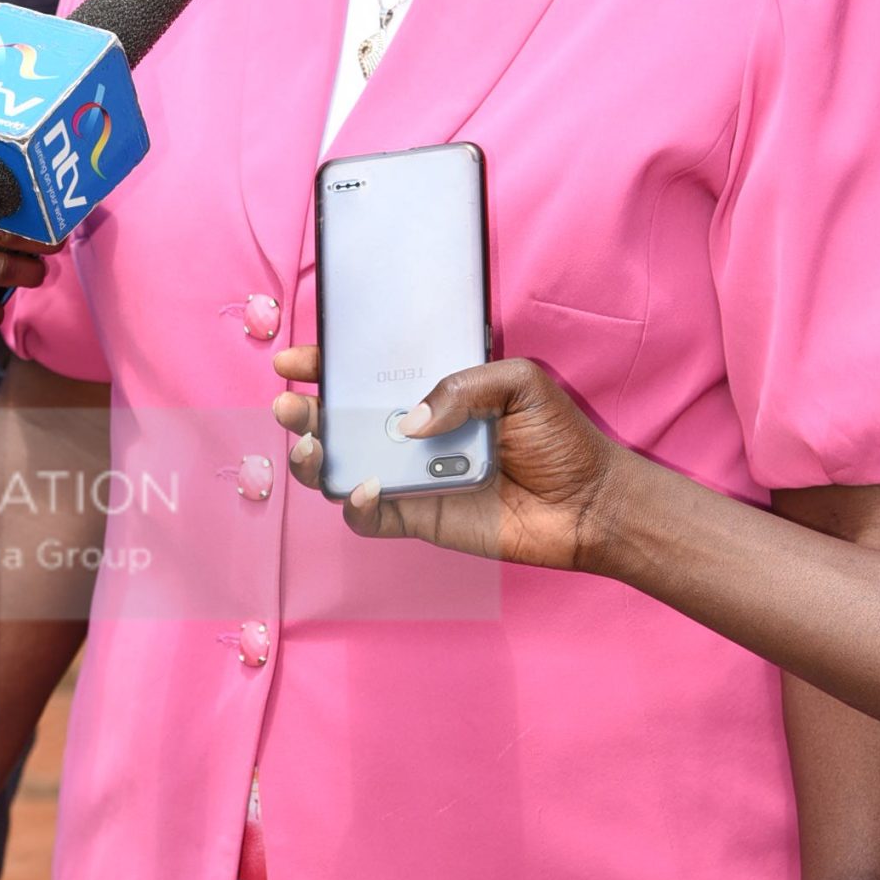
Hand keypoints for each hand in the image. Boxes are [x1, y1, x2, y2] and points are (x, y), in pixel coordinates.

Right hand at [271, 346, 624, 569]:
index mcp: (433, 392)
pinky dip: (357, 504)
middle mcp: (414, 434)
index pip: (369, 375)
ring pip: (343, 468)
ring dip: (316, 457)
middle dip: (305, 412)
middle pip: (342, 421)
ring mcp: (412, 477)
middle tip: (288, 405)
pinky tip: (366, 487)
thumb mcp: (520, 383)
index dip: (326, 366)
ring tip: (311, 444)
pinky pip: (371, 516)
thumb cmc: (561, 438)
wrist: (590, 503)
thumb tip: (407, 423)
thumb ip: (461, 387)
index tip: (295, 362)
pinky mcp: (419, 518)